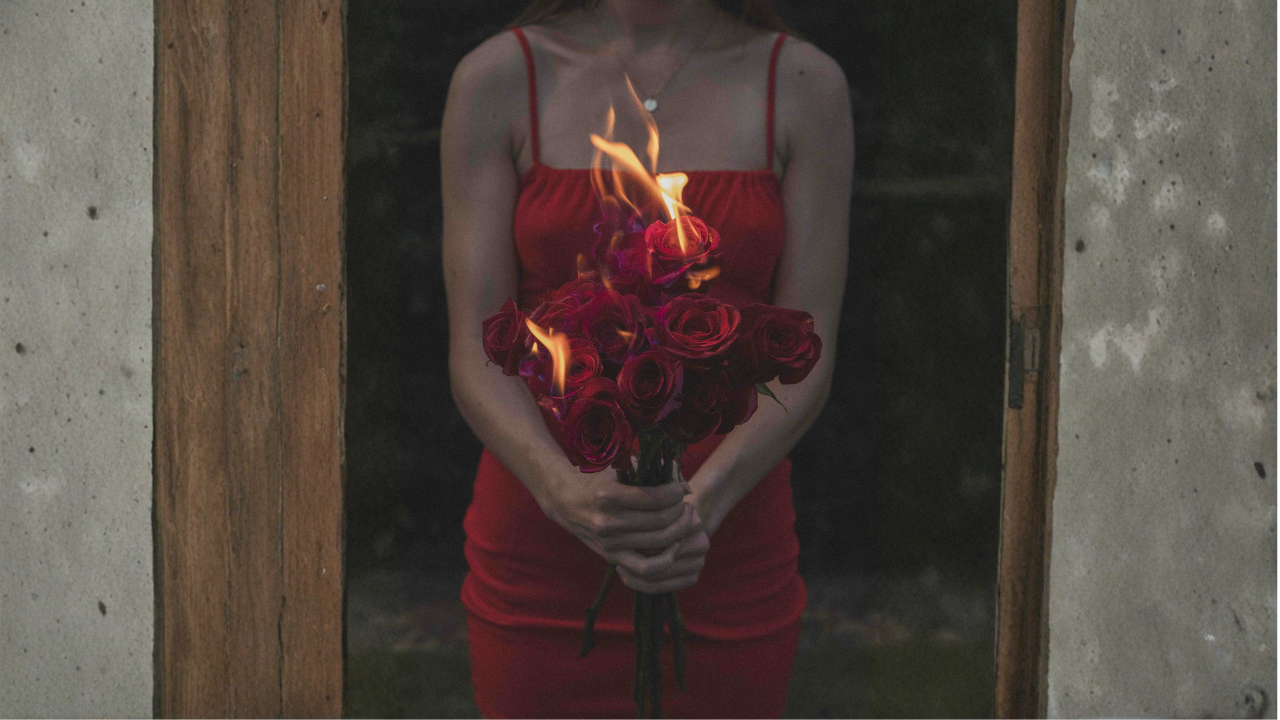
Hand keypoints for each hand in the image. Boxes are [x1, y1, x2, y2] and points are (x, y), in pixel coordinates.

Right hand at [536, 467, 706, 592]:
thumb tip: (685, 487)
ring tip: (683, 520)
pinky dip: (665, 560)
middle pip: (660, 521)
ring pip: (658, 542)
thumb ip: (652, 473)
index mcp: (608, 495)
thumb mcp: (619, 470)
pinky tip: (674, 546)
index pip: (655, 498)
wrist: (565, 500)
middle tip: (685, 504)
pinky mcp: (611, 556)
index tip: (680, 489)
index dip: (675, 493)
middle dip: (680, 511)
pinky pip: (645, 568)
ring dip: (679, 530)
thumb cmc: (596, 479)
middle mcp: (607, 521)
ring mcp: (609, 542)